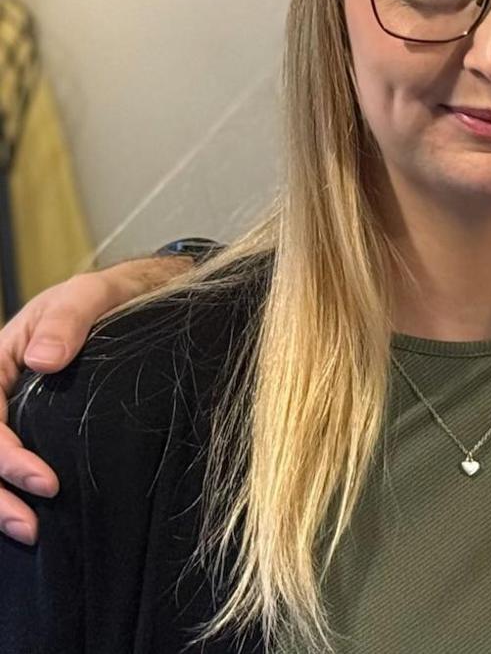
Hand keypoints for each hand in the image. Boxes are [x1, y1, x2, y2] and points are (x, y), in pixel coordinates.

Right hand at [0, 256, 185, 544]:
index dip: (3, 455)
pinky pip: (12, 463)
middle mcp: (0, 391)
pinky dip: (15, 491)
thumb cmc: (108, 297)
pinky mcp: (38, 426)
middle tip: (30, 526)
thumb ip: (67, 320)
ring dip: (0, 502)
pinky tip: (38, 519)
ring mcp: (17, 411)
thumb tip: (43, 361)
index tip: (45, 482)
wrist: (137, 299)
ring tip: (31, 533)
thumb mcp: (89, 296)